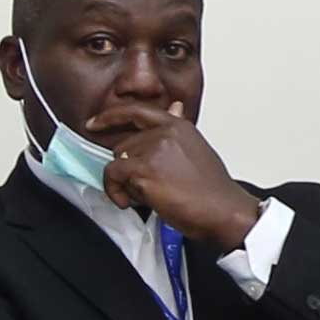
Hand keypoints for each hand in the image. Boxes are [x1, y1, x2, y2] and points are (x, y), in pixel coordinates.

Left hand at [93, 99, 265, 246]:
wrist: (225, 211)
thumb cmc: (214, 190)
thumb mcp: (197, 149)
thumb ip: (177, 131)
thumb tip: (174, 107)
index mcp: (178, 126)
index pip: (137, 111)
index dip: (111, 116)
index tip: (94, 123)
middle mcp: (165, 133)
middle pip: (124, 145)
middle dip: (128, 168)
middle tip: (146, 188)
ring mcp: (154, 150)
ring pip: (118, 161)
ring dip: (125, 182)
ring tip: (146, 196)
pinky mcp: (144, 170)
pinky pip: (113, 175)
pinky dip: (115, 190)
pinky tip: (128, 201)